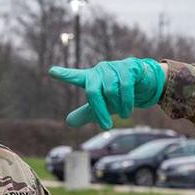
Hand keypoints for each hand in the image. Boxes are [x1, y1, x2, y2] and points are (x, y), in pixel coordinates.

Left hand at [48, 57, 165, 129]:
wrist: (143, 82)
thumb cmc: (117, 93)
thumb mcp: (102, 105)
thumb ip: (86, 113)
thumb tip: (68, 122)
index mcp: (91, 79)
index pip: (76, 77)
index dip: (65, 75)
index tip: (51, 71)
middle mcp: (100, 71)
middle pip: (92, 92)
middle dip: (100, 111)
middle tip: (106, 126)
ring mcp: (114, 67)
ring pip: (110, 91)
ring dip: (117, 107)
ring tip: (123, 114)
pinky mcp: (128, 67)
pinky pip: (125, 87)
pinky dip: (126, 103)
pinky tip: (127, 111)